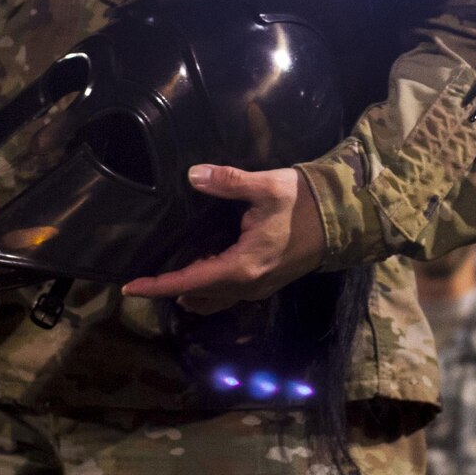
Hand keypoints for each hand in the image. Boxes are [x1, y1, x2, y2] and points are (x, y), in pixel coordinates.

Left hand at [121, 165, 325, 314]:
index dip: (158, 285)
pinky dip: (210, 288)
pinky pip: (230, 293)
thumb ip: (228, 181)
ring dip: (191, 292)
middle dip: (171, 291)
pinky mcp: (269, 281)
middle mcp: (249, 284)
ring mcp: (261, 286)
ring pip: (216, 299)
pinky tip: (206, 270)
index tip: (129, 287)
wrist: (346, 219)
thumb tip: (194, 175)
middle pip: (199, 296)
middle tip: (144, 281)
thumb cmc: (305, 202)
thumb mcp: (266, 186)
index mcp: (242, 266)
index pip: (190, 280)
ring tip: (170, 281)